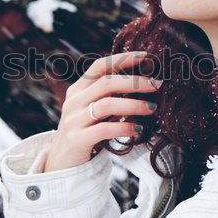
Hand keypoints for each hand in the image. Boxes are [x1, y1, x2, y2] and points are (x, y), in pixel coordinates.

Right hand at [42, 51, 160, 172]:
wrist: (61, 161)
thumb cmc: (85, 131)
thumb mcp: (91, 109)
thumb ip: (107, 95)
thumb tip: (142, 82)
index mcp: (78, 89)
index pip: (100, 66)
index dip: (122, 59)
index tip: (146, 57)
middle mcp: (74, 101)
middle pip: (106, 83)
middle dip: (134, 82)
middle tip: (156, 85)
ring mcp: (74, 120)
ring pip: (106, 105)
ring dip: (133, 105)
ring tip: (152, 108)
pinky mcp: (77, 139)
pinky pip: (104, 129)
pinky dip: (124, 128)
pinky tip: (138, 129)